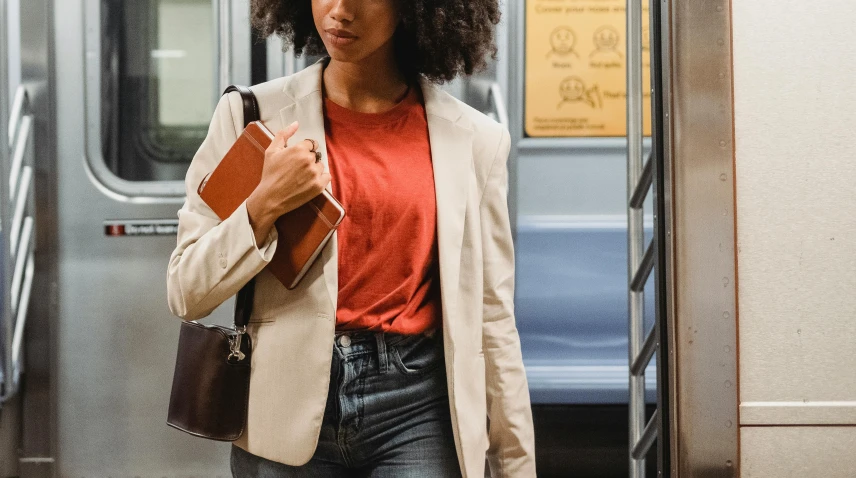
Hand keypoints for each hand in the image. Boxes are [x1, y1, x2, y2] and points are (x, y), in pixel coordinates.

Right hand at [247, 121, 330, 244]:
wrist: (270, 198)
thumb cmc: (270, 174)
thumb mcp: (272, 150)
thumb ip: (284, 134)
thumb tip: (296, 123)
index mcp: (298, 149)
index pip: (311, 144)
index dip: (304, 151)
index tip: (297, 159)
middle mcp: (308, 160)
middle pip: (315, 155)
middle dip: (308, 160)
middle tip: (296, 170)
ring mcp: (315, 173)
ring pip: (320, 166)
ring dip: (314, 170)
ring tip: (301, 177)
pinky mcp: (319, 186)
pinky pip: (327, 177)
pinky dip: (321, 179)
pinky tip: (309, 182)